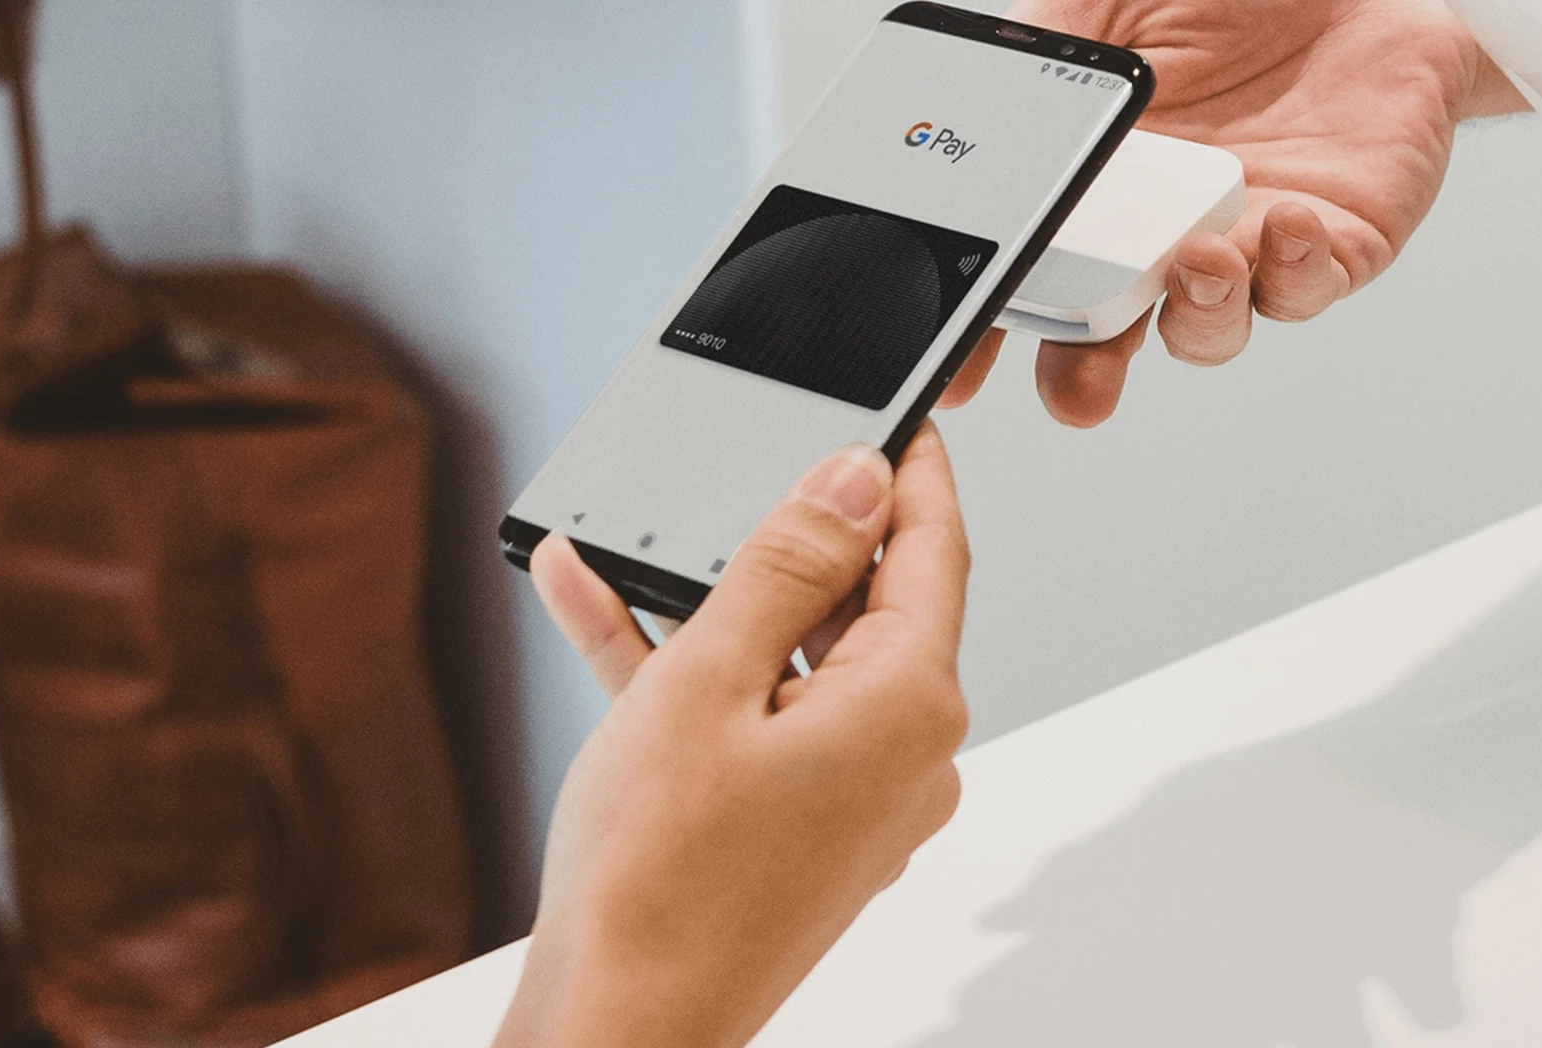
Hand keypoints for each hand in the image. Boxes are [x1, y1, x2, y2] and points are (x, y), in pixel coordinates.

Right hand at [492, 426, 971, 1047]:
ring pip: (798, 663)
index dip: (911, 471)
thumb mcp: (709, 679)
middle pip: (866, 607)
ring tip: (628, 548)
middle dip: (792, 542)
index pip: (934, 551)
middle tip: (741, 476)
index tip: (900, 414)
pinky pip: (762, 722)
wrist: (617, 1024)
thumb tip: (854, 480)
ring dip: (717, 606)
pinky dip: (698, 674)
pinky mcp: (804, 831)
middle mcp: (906, 758)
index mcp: (909, 708)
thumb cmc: (657, 884)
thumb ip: (786, 563)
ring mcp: (857, 802)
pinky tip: (606, 615)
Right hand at [940, 0, 1528, 425]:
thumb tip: (959, 111)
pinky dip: (1294, 268)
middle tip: (1082, 385)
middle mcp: (1163, 238)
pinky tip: (1283, 216)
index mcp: (1096, 196)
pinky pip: (1310, 285)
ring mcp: (1246, 247)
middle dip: (1086, 377)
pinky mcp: (1337, 243)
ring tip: (1198, 258)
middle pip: (1109, 344)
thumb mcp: (1100, 14)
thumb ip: (1036, 70)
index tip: (964, 372)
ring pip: (1210, 329)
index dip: (991, 339)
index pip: (1033, 286)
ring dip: (1199, 312)